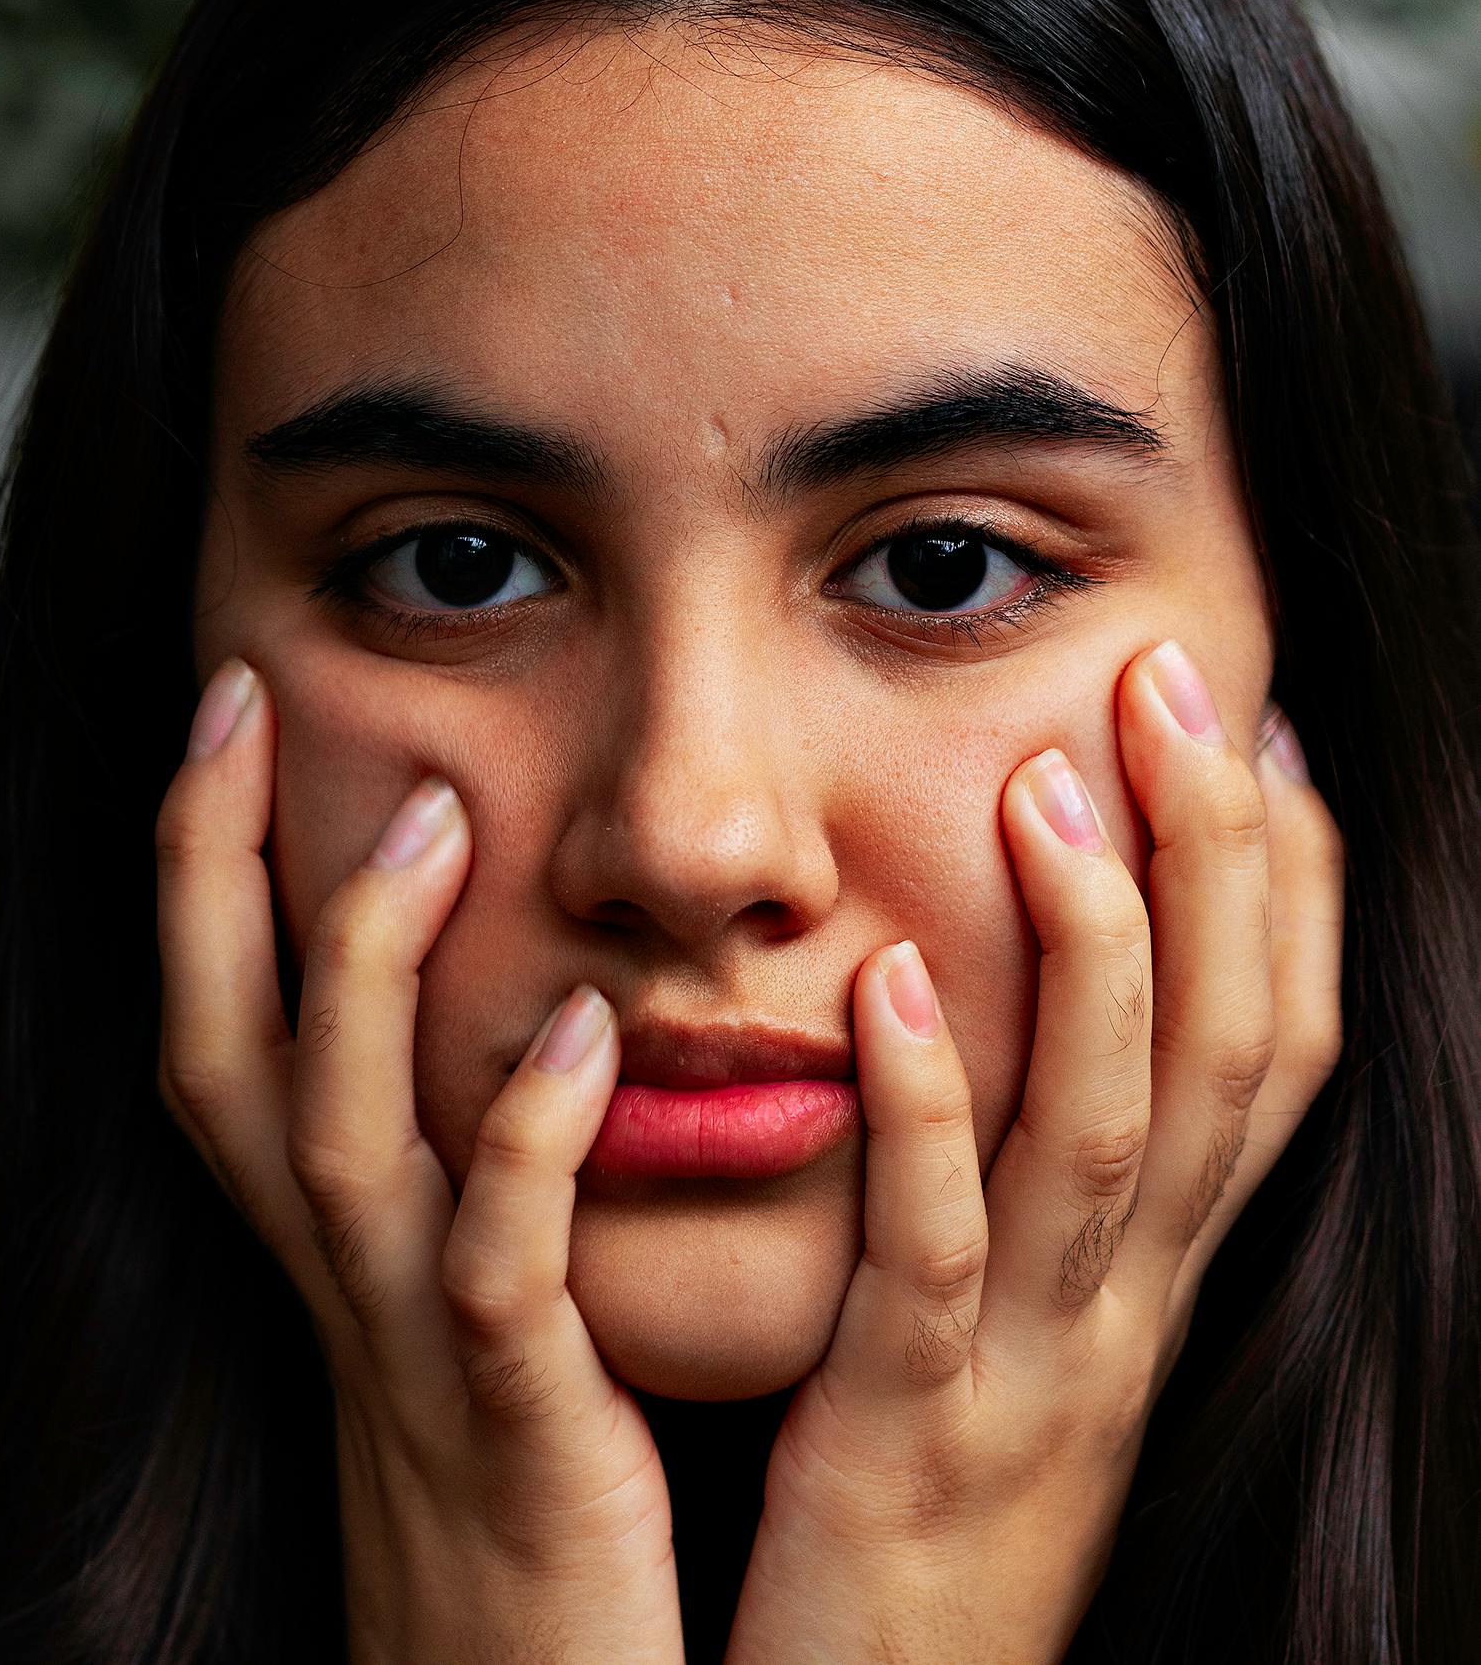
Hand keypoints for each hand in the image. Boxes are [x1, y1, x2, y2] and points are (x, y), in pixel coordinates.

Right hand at [153, 660, 681, 1664]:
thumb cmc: (532, 1497)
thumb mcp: (473, 1314)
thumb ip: (479, 1165)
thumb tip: (531, 991)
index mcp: (345, 1248)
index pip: (228, 1029)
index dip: (204, 872)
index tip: (229, 707)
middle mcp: (349, 1284)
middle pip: (225, 1057)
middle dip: (216, 878)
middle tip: (244, 705)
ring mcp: (419, 1355)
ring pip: (332, 1145)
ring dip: (363, 977)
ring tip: (428, 821)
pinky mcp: (519, 1434)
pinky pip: (496, 1275)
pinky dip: (519, 1145)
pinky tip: (576, 1031)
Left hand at [724, 640, 1344, 1664]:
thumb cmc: (934, 1504)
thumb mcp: (1017, 1325)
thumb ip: (1029, 1173)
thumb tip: (1019, 996)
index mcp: (1156, 1271)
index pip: (1273, 1052)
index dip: (1287, 885)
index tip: (1263, 719)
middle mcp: (1130, 1308)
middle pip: (1226, 1059)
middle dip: (1214, 860)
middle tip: (1175, 677)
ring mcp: (1035, 1373)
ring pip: (1111, 1142)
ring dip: (1096, 957)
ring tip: (1045, 788)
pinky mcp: (908, 1438)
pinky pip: (937, 1268)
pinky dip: (930, 1124)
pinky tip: (894, 992)